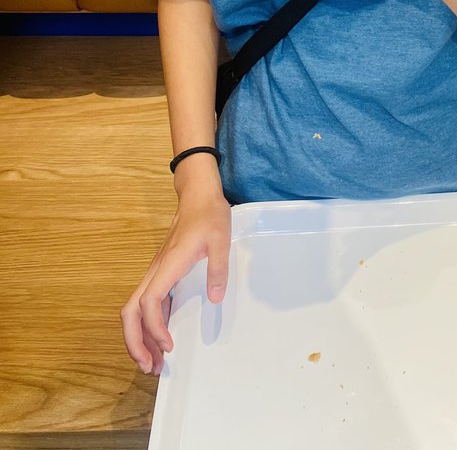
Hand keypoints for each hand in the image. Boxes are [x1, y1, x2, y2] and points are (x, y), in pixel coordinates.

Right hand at [121, 178, 231, 374]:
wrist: (198, 194)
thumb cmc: (208, 214)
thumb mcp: (221, 238)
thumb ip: (218, 268)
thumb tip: (215, 298)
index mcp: (169, 264)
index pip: (150, 302)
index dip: (154, 328)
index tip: (169, 347)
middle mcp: (156, 271)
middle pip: (131, 311)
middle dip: (135, 342)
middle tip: (150, 367)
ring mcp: (157, 272)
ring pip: (135, 310)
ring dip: (139, 337)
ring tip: (153, 362)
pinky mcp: (162, 273)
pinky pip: (148, 303)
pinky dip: (149, 325)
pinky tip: (161, 338)